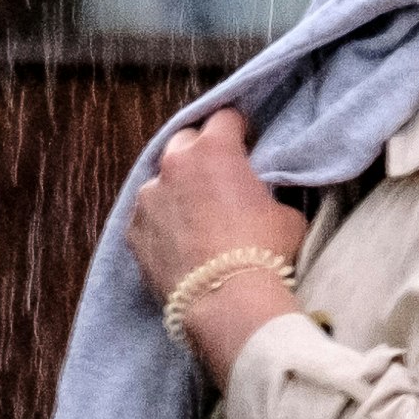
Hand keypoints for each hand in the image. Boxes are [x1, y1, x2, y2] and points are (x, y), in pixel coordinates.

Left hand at [125, 108, 306, 307]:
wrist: (227, 301)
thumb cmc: (263, 252)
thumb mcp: (285, 214)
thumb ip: (267, 194)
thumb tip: (262, 198)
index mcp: (213, 150)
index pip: (225, 117)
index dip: (238, 131)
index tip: (245, 144)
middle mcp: (173, 164)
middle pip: (185, 141)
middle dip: (200, 153)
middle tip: (218, 178)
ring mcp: (147, 198)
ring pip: (161, 181)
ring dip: (177, 190)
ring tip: (195, 218)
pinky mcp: (133, 231)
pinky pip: (147, 218)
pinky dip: (161, 224)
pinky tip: (178, 244)